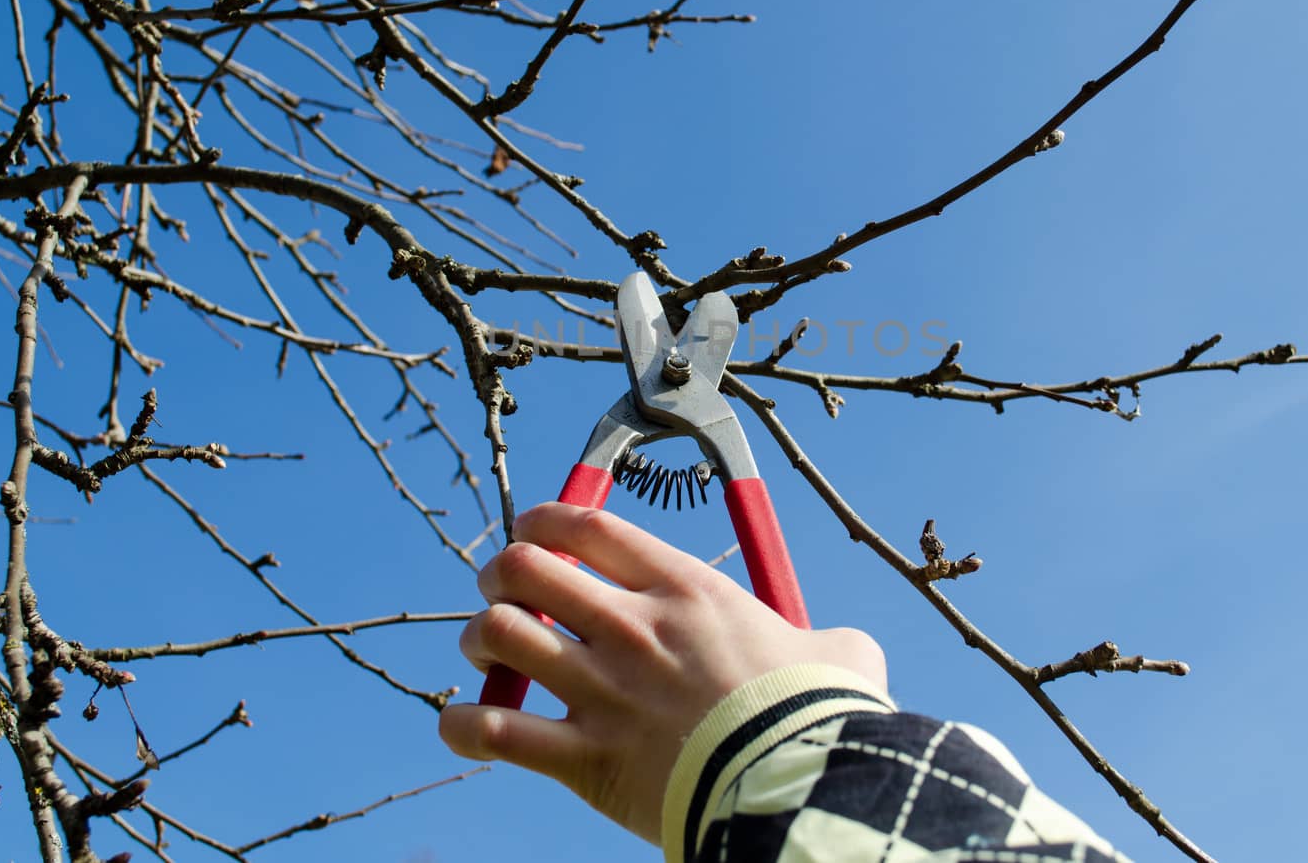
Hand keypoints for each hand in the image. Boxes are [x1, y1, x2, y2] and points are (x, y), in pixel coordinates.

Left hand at [437, 501, 886, 842]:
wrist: (800, 787)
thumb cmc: (821, 719)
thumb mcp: (840, 657)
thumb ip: (829, 640)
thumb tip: (843, 652)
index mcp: (684, 591)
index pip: (587, 526)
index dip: (544, 520)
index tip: (531, 531)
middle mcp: (631, 628)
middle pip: (525, 567)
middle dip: (500, 574)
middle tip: (504, 593)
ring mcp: (601, 692)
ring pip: (496, 634)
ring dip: (479, 639)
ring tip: (488, 653)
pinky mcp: (584, 759)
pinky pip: (492, 729)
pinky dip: (464, 723)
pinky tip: (465, 723)